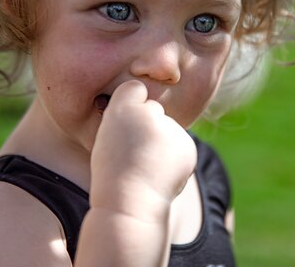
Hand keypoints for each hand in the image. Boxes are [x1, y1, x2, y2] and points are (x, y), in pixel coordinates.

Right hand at [89, 80, 196, 220]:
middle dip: (145, 126)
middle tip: (129, 152)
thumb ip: (131, 115)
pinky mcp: (186, 145)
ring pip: (167, 128)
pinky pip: (179, 144)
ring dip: (160, 142)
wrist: (129, 204)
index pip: (133, 90)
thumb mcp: (109, 136)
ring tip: (143, 165)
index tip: (121, 127)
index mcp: (122, 106)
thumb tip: (153, 108)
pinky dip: (173, 156)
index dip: (127, 108)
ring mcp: (171, 127)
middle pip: (153, 110)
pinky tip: (159, 171)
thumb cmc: (112, 171)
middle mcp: (150, 110)